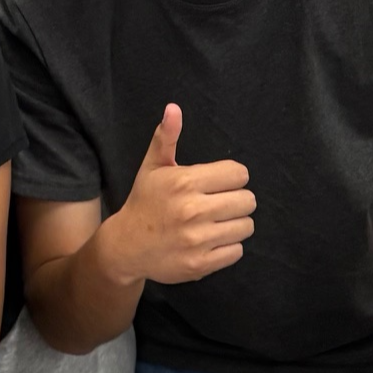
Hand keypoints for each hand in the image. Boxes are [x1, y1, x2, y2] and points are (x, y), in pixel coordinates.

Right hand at [100, 104, 253, 285]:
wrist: (125, 247)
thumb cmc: (144, 202)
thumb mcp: (152, 168)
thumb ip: (166, 138)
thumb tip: (173, 108)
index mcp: (184, 182)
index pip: (239, 174)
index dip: (231, 178)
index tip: (218, 184)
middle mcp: (192, 211)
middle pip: (247, 200)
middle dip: (236, 201)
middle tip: (219, 205)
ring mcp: (197, 240)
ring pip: (246, 226)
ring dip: (235, 224)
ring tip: (216, 223)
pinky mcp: (200, 264)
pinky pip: (237, 250)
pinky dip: (228, 246)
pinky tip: (211, 241)